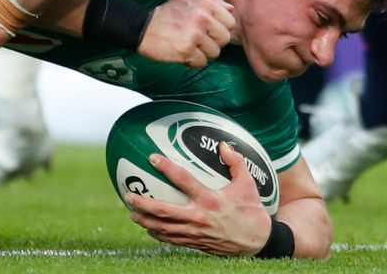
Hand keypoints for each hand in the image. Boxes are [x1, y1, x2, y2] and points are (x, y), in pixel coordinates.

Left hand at [125, 142, 271, 256]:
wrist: (258, 242)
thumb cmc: (252, 210)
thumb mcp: (248, 183)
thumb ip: (235, 162)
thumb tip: (223, 144)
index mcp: (209, 199)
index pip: (183, 180)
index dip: (166, 167)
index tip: (152, 158)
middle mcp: (198, 217)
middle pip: (163, 211)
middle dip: (142, 203)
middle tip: (128, 194)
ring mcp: (195, 233)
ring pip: (162, 228)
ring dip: (145, 220)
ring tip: (131, 212)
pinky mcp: (195, 243)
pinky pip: (171, 239)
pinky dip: (157, 233)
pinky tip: (148, 228)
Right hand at [137, 0, 234, 67]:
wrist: (143, 28)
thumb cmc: (167, 14)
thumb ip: (211, 1)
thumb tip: (231, 8)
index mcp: (205, 4)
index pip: (230, 22)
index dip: (220, 28)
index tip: (208, 30)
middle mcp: (202, 18)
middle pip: (224, 39)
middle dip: (213, 42)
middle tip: (199, 41)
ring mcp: (194, 35)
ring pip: (215, 53)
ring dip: (203, 53)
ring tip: (190, 47)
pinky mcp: (186, 50)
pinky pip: (202, 63)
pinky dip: (193, 62)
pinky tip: (184, 54)